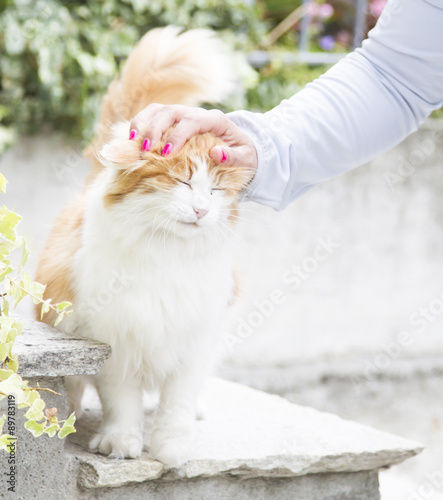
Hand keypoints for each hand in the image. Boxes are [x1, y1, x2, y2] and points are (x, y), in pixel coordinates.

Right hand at [129, 104, 256, 180]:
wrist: (244, 149)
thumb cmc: (245, 156)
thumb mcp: (246, 159)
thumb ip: (233, 157)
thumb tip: (216, 153)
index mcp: (215, 120)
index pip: (192, 122)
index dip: (177, 136)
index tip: (165, 154)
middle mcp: (197, 114)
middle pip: (171, 112)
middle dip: (155, 129)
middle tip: (145, 150)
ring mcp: (185, 115)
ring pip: (159, 110)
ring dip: (142, 123)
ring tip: (131, 141)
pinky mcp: (176, 122)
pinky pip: (154, 117)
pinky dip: (141, 125)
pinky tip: (132, 140)